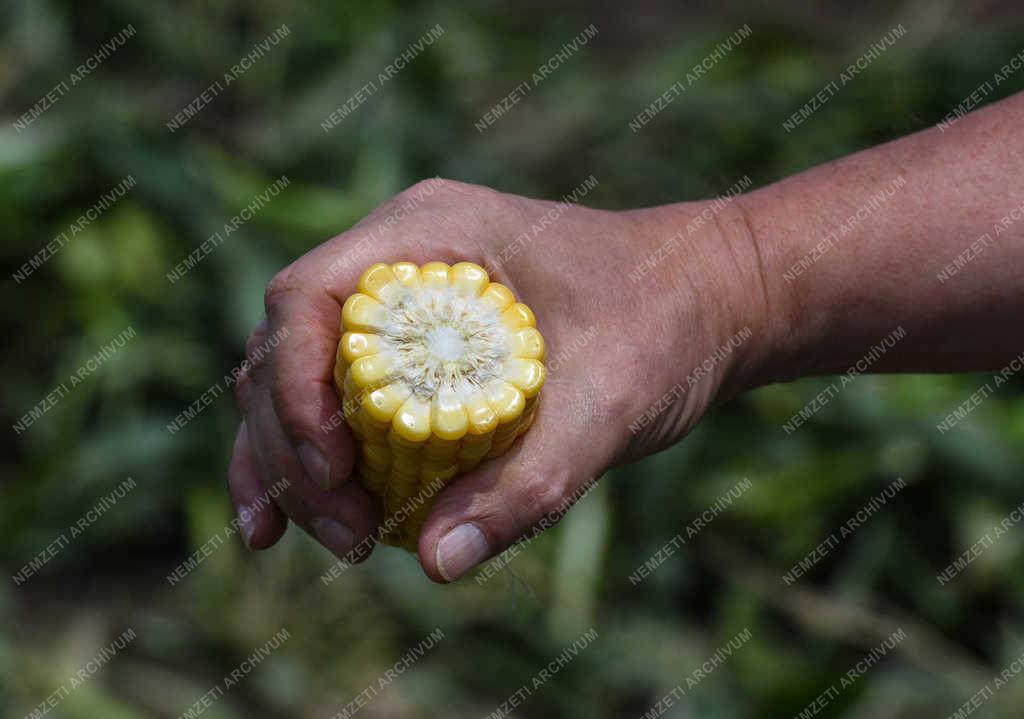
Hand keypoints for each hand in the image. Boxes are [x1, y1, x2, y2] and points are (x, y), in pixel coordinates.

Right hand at [227, 178, 778, 580]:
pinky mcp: (417, 346)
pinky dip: (312, 460)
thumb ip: (529, 481)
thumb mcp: (609, 402)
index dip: (295, 385)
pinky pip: (337, 400)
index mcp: (431, 232)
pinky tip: (290, 525)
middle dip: (295, 446)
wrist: (708, 302)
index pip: (308, 297)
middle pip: (287, 348)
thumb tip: (437, 562)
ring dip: (295, 463)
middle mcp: (399, 258)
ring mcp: (402, 301)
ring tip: (332, 539)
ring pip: (299, 379)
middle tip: (347, 531)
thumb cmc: (667, 324)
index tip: (334, 468)